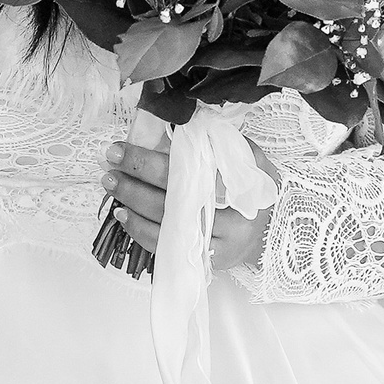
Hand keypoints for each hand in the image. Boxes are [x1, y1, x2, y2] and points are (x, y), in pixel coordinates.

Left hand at [104, 138, 273, 272]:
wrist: (274, 225)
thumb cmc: (253, 183)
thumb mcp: (245, 154)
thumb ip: (214, 140)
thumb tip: (171, 122)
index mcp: (243, 183)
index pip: (186, 172)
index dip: (148, 162)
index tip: (120, 150)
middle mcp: (235, 218)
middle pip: (173, 201)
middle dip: (134, 182)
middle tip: (109, 168)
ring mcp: (223, 243)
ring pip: (168, 227)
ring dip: (132, 206)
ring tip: (112, 187)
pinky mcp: (211, 261)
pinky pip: (168, 248)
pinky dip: (141, 231)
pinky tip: (123, 214)